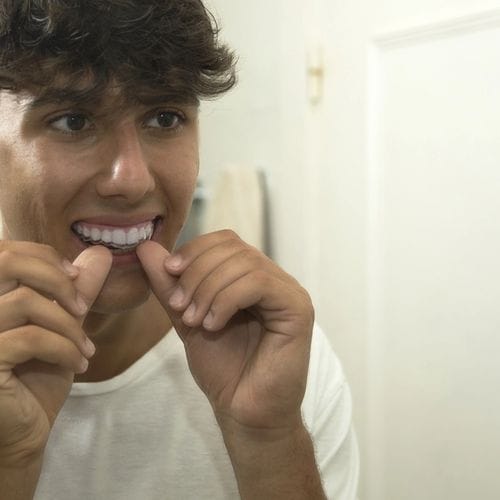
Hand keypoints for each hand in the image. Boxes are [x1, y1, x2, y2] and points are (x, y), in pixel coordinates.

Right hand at [0, 243, 111, 465]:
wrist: (24, 431)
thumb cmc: (37, 377)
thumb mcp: (61, 326)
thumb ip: (75, 289)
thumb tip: (100, 252)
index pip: (5, 251)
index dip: (44, 256)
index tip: (75, 279)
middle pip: (5, 261)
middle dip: (55, 279)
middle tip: (81, 307)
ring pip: (25, 302)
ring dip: (68, 324)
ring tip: (86, 349)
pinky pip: (29, 338)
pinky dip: (63, 347)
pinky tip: (78, 364)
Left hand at [137, 231, 314, 434]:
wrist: (244, 410)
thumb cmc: (222, 368)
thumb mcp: (187, 318)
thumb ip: (170, 285)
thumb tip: (147, 247)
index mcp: (251, 277)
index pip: (225, 240)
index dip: (194, 249)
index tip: (168, 272)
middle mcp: (274, 279)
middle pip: (233, 247)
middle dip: (197, 273)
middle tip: (180, 307)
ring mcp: (289, 292)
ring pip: (245, 263)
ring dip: (209, 290)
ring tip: (194, 321)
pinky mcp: (298, 308)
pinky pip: (258, 284)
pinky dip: (227, 300)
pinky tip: (214, 325)